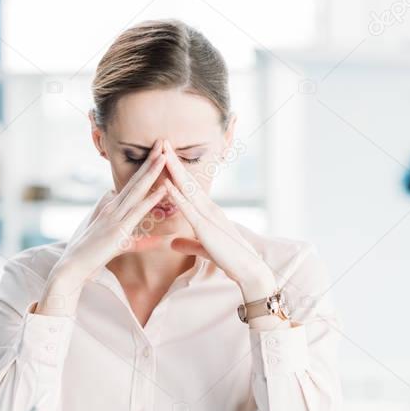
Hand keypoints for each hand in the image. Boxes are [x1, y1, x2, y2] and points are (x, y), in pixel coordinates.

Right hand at [36, 143, 170, 314]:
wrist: (72, 267)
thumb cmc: (90, 256)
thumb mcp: (119, 245)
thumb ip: (141, 240)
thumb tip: (157, 239)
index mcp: (112, 208)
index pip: (133, 183)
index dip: (145, 168)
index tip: (158, 152)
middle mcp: (113, 207)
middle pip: (136, 180)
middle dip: (150, 160)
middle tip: (163, 141)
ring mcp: (115, 217)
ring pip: (137, 190)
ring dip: (151, 172)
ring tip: (164, 155)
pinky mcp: (118, 231)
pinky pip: (137, 213)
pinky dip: (150, 200)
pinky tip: (162, 189)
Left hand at [160, 140, 277, 300]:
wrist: (248, 269)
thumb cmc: (229, 259)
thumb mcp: (204, 249)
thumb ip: (188, 244)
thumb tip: (172, 243)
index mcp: (208, 211)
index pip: (189, 186)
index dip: (176, 170)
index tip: (165, 155)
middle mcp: (208, 208)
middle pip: (187, 180)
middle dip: (173, 160)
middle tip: (161, 140)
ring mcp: (207, 216)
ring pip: (187, 188)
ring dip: (173, 170)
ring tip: (162, 152)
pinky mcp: (205, 228)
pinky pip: (188, 209)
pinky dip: (176, 196)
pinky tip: (166, 184)